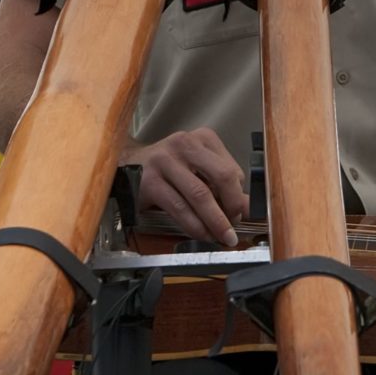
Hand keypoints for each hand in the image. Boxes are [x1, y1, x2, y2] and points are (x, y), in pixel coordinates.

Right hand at [120, 128, 248, 244]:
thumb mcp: (198, 168)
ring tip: (222, 236)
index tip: (240, 213)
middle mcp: (184, 145)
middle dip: (232, 206)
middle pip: (221, 176)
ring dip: (215, 221)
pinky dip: (194, 225)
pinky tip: (202, 234)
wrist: (126, 163)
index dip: (239, 195)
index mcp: (203, 138)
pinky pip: (179, 208)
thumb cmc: (169, 167)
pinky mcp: (150, 182)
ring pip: (199, 195)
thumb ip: (222, 185)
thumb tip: (248, 208)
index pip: (231, 168)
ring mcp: (165, 162)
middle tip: (234, 226)